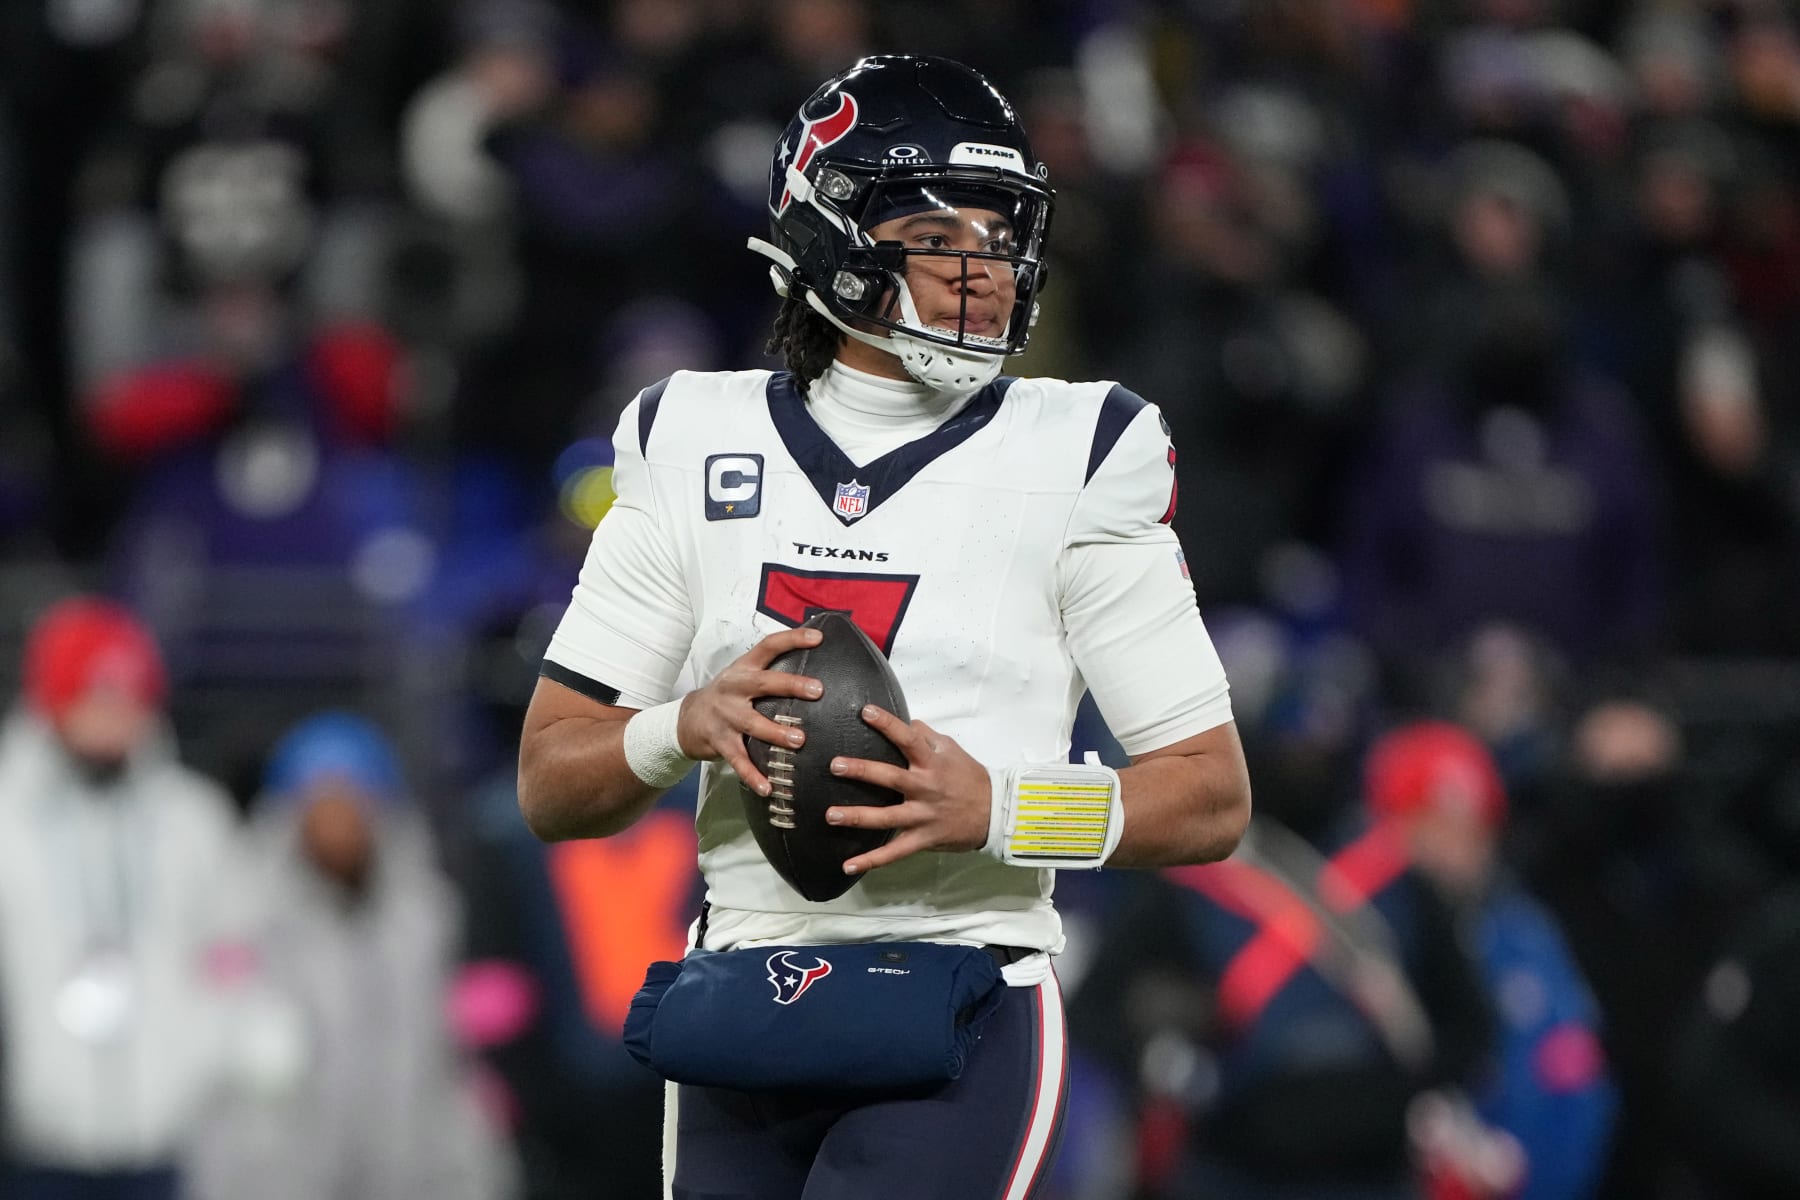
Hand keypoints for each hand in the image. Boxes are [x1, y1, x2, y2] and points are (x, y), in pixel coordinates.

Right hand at [677, 627, 822, 795]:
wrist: (687, 719)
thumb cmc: (728, 696)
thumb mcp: (744, 675)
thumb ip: (773, 671)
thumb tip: (817, 665)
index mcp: (744, 668)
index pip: (769, 646)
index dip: (792, 639)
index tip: (818, 637)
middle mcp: (734, 689)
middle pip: (763, 683)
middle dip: (791, 685)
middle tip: (817, 690)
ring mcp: (726, 716)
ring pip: (752, 724)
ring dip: (775, 732)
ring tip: (798, 740)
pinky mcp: (720, 742)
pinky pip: (739, 761)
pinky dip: (753, 776)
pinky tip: (769, 788)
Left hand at [824, 706, 991, 875]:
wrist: (995, 813)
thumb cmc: (970, 778)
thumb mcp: (952, 750)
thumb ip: (927, 736)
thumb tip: (907, 723)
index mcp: (932, 763)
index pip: (908, 739)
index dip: (887, 724)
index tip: (866, 712)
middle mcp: (925, 788)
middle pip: (890, 778)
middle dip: (862, 771)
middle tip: (835, 765)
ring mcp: (923, 816)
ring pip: (886, 818)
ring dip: (857, 817)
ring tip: (831, 815)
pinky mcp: (922, 839)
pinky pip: (894, 853)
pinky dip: (871, 861)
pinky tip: (848, 866)